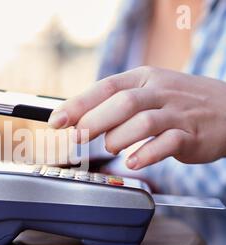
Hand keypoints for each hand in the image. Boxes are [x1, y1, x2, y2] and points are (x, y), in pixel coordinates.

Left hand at [48, 66, 225, 169]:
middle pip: (122, 103)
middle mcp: (159, 92)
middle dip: (93, 121)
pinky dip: (146, 154)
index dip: (78, 104)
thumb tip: (77, 119)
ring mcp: (177, 113)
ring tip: (111, 148)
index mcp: (143, 79)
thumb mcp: (147, 92)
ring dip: (118, 138)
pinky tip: (133, 162)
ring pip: (143, 122)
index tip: (56, 121)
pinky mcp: (191, 135)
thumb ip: (114, 104)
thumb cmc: (177, 104)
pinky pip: (167, 143)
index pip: (105, 87)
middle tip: (77, 137)